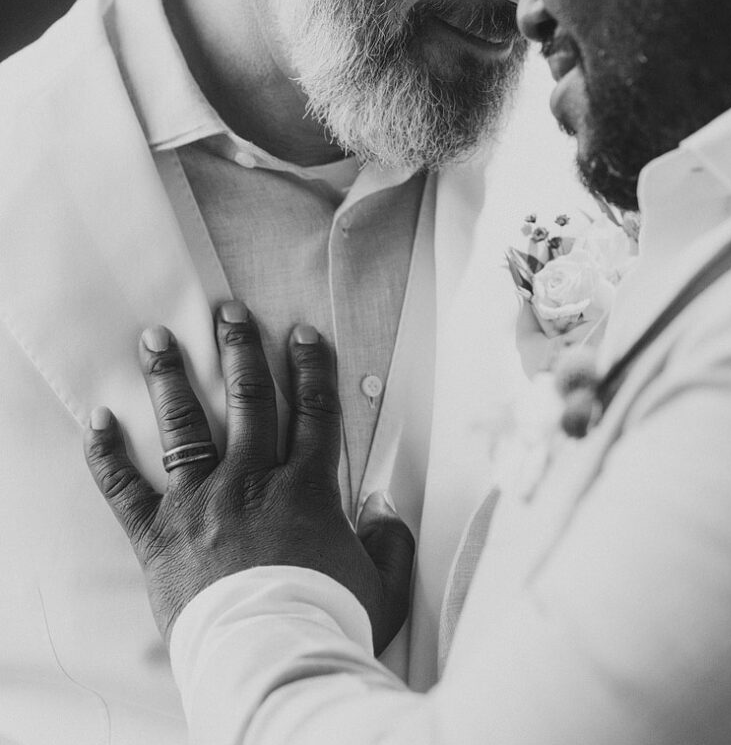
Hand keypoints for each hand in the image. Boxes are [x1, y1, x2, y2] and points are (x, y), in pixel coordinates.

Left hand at [84, 303, 414, 652]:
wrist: (270, 660)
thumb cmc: (325, 622)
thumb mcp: (382, 584)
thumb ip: (391, 541)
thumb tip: (388, 509)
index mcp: (305, 487)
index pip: (312, 411)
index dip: (311, 367)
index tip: (303, 333)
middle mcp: (252, 480)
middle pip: (248, 400)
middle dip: (239, 349)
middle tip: (228, 311)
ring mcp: (201, 502)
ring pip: (184, 425)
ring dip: (170, 377)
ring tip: (157, 336)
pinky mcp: (159, 533)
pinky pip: (126, 488)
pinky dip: (108, 454)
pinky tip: (98, 419)